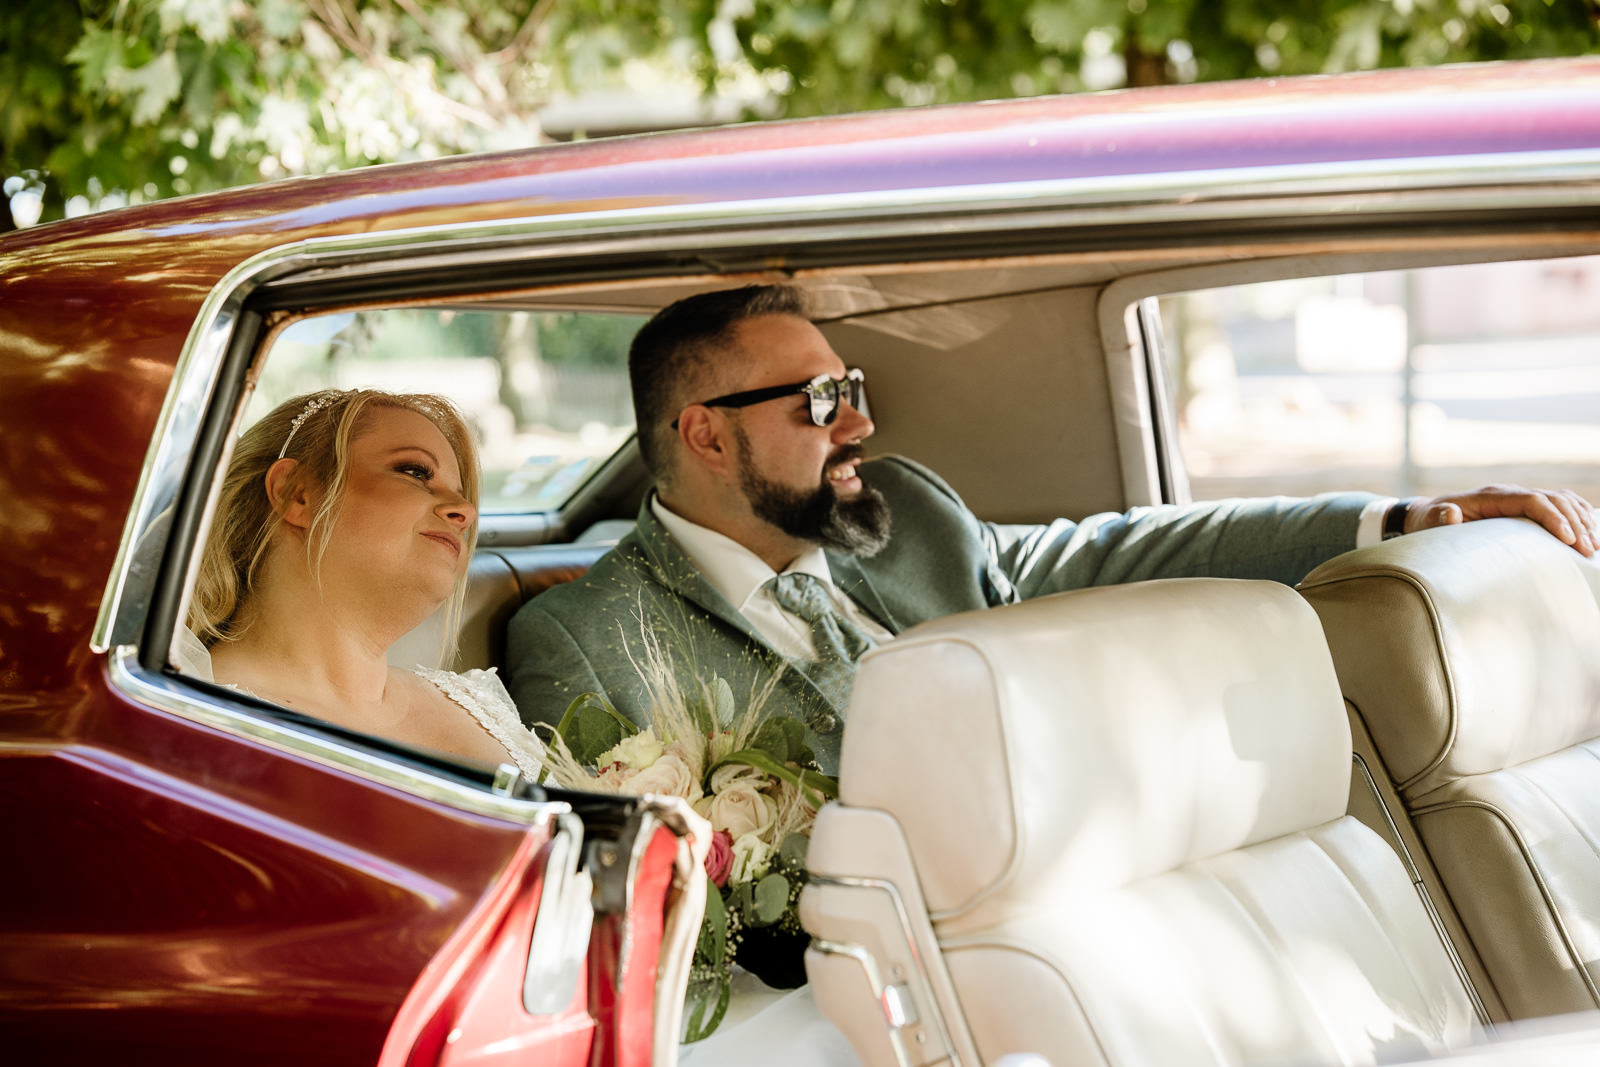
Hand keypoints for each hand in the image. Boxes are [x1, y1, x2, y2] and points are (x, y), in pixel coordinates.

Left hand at [1406, 485, 1597, 556]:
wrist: (1430, 514)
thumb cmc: (1432, 522)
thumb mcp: (1431, 521)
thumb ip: (1441, 519)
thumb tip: (1451, 513)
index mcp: (1493, 496)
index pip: (1533, 500)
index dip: (1553, 518)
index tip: (1569, 540)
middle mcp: (1510, 493)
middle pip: (1554, 499)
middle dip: (1575, 524)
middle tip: (1588, 551)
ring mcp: (1519, 497)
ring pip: (1562, 500)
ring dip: (1581, 520)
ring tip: (1595, 546)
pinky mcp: (1524, 506)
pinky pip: (1559, 503)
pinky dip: (1578, 513)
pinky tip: (1591, 530)